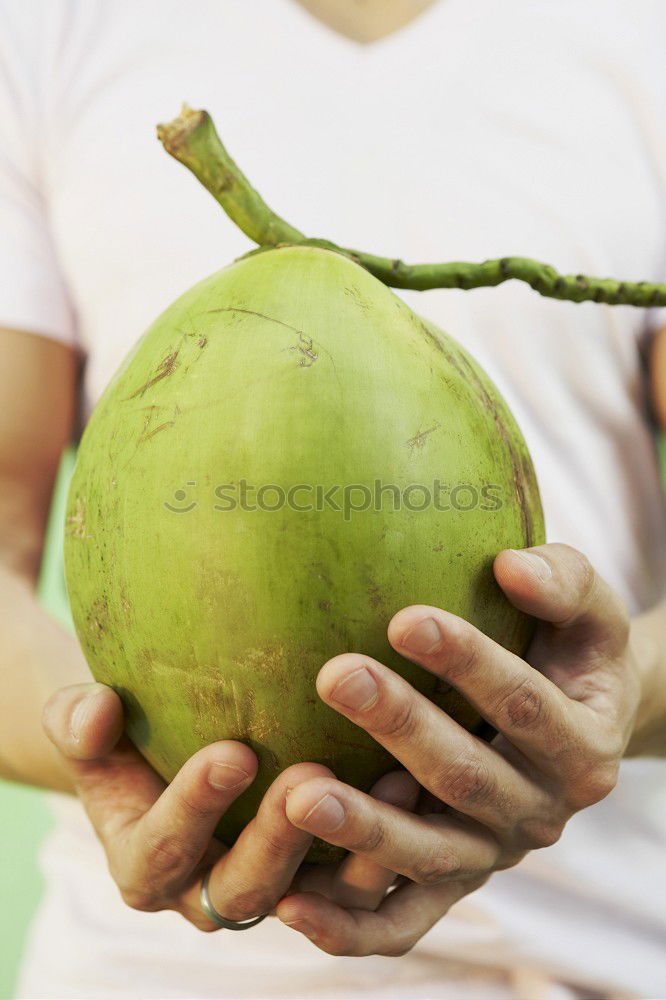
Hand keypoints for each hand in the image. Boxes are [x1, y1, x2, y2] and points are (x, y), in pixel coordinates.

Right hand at [41, 686, 414, 928]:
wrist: (163, 759)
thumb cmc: (124, 736)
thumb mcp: (88, 727)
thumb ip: (79, 722)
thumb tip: (93, 711)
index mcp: (147, 865)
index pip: (165, 850)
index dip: (195, 807)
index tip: (232, 752)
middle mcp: (209, 892)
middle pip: (245, 890)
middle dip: (278, 840)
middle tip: (309, 777)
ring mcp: (273, 892)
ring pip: (318, 900)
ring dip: (356, 853)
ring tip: (391, 783)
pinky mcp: (323, 881)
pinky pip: (363, 888)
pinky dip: (390, 849)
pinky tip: (417, 782)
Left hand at [277, 544, 640, 955]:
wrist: (577, 720)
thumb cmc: (569, 649)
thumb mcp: (589, 609)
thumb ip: (564, 581)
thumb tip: (512, 566)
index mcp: (583, 746)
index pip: (523, 704)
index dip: (468, 664)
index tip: (403, 617)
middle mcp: (541, 812)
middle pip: (466, 778)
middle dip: (400, 727)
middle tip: (335, 676)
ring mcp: (492, 856)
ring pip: (428, 856)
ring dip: (365, 830)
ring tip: (299, 795)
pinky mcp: (452, 885)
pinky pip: (403, 921)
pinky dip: (350, 927)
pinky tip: (289, 905)